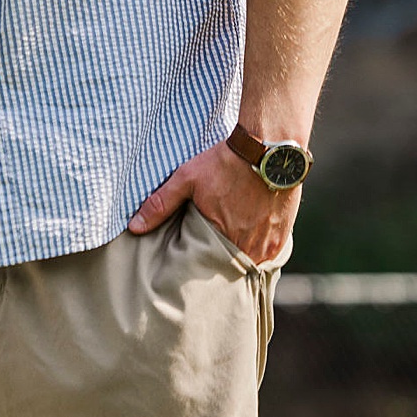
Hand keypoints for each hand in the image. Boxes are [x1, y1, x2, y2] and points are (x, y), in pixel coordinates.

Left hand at [128, 140, 300, 263]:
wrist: (268, 151)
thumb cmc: (224, 163)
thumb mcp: (186, 179)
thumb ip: (160, 204)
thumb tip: (134, 226)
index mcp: (222, 238)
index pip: (205, 263)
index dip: (197, 261)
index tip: (189, 258)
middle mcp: (249, 248)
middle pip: (228, 265)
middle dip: (217, 261)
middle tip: (206, 252)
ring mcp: (269, 246)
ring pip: (248, 261)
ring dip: (237, 256)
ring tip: (224, 245)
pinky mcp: (283, 239)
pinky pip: (267, 255)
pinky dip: (255, 250)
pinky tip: (245, 238)